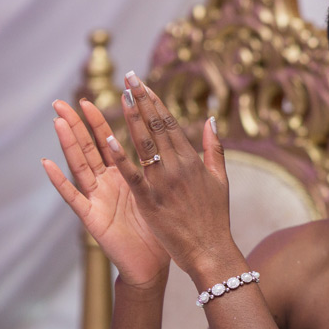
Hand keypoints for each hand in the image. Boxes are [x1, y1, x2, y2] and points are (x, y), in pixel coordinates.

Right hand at [43, 99, 168, 288]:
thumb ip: (169, 165)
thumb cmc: (161, 228)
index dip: (110, 119)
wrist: (154, 264)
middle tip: (67, 101)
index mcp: (126, 176)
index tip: (108, 94)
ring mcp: (98, 199)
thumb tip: (178, 142)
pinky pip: (73, 197)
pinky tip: (48, 163)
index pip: (115, 141)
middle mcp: (108, 184)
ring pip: (80, 166)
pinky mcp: (92, 218)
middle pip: (92, 148)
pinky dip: (60, 181)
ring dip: (68, 144)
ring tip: (58, 121)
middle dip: (81, 124)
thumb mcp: (167, 192)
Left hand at [104, 73, 237, 279]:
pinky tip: (108, 138)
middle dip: (141, 101)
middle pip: (156, 127)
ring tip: (119, 96)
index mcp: (193, 161)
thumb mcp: (220, 180)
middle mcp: (178, 167)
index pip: (170, 124)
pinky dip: (120, 156)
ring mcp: (163, 182)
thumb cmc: (214, 217)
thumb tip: (210, 120)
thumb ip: (214, 148)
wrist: (210, 250)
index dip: (155, 102)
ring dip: (131, 118)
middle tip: (128, 78)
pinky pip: (132, 174)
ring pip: (144, 144)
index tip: (142, 84)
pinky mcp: (150, 200)